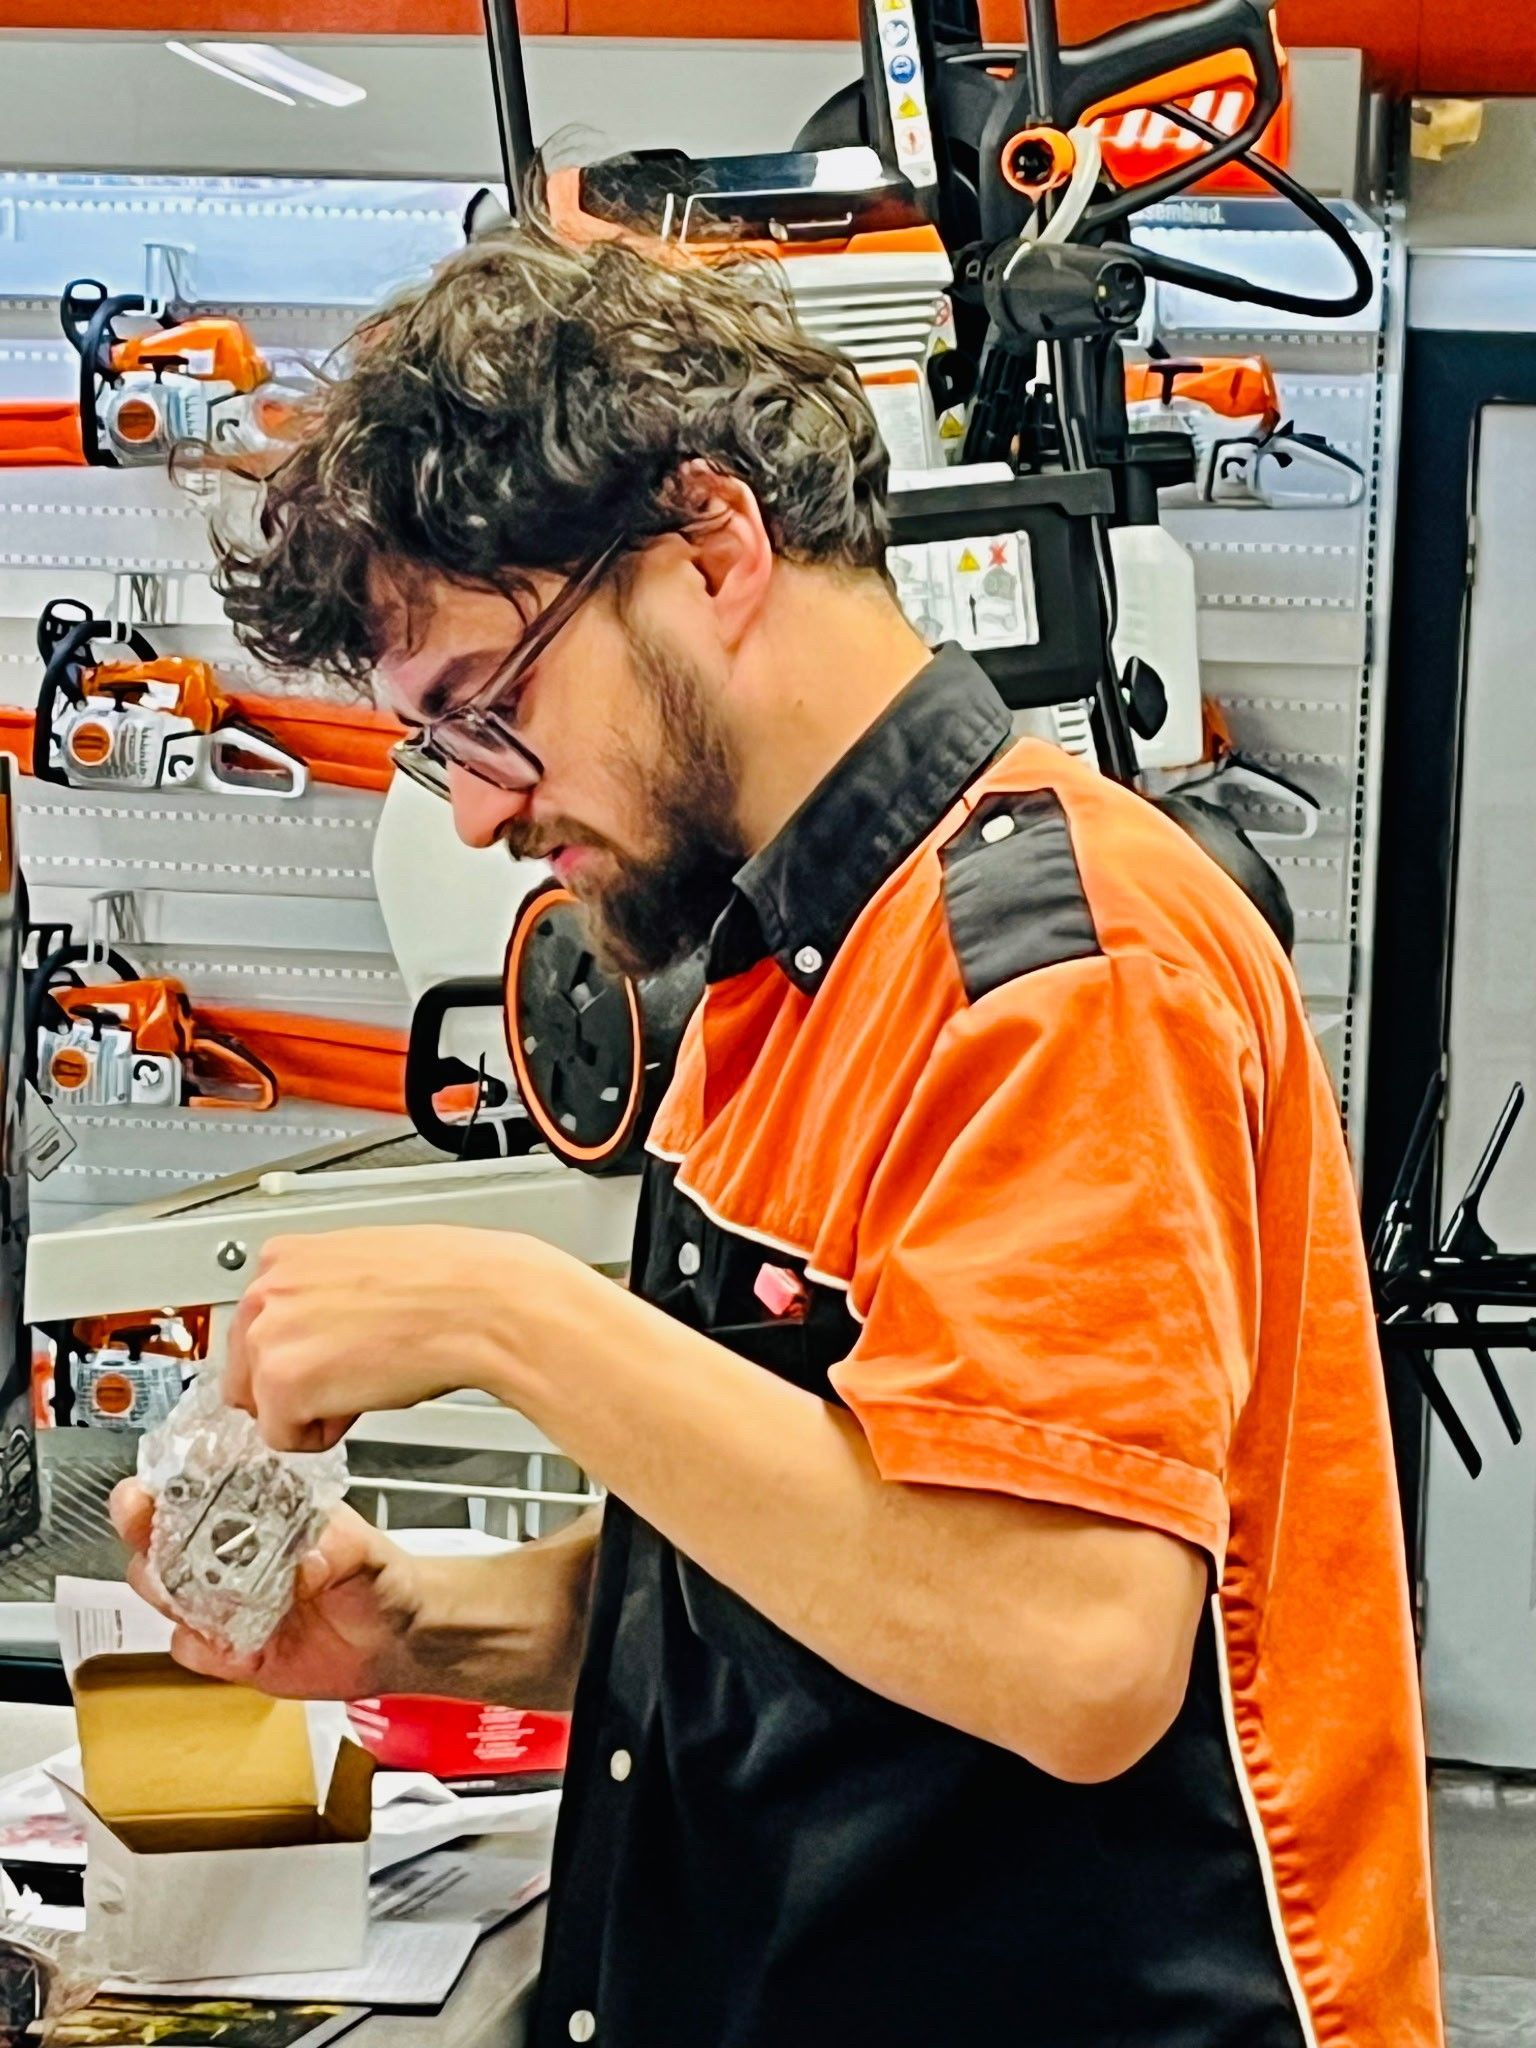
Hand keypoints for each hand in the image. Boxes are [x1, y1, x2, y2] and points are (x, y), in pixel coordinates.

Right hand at [110, 1479, 423, 1699]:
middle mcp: (229, 1555)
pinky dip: (201, 1647)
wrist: (394, 1638)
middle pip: (160, 1538)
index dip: (163, 1486)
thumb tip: (310, 1560)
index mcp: (256, 1514)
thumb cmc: (378, 1577)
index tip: (148, 1486)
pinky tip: (227, 1645)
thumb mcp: (364, 1551)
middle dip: (142, 1529)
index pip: (195, 1490)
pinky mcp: (230, 1650)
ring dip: (165, 1590)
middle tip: (142, 1523)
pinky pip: (191, 1649)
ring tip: (189, 1590)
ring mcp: (224, 1602)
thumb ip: (338, 1549)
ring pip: (165, 1592)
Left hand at [223, 1226, 600, 1451]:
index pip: (256, 1325)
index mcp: (283, 1256)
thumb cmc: (450, 1283)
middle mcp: (265, 1291)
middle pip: (248, 1370)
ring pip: (265, 1406)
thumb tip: (318, 1327)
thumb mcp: (369, 1266)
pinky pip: (284, 1437)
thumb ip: (323, 1293)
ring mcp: (269, 1338)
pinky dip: (322, 1435)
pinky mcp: (284, 1385)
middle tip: (352, 1375)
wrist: (481, 1304)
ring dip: (312, 1409)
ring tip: (367, 1380)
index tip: (331, 1355)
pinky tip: (365, 1398)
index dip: (301, 1351)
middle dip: (295, 1386)